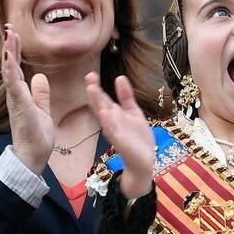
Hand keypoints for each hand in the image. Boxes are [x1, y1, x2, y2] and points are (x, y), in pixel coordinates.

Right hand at [1, 25, 54, 174]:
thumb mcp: (43, 110)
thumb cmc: (36, 138)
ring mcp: (15, 100)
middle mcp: (15, 95)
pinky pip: (14, 84)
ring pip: (10, 71)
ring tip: (8, 35)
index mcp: (20, 95)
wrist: (32, 158)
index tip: (14, 34)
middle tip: (9, 27)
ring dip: (9, 52)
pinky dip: (11, 69)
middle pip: (11, 66)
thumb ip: (40, 94)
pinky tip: (9, 57)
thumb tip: (40, 77)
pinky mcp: (19, 106)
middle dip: (10, 46)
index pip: (17, 68)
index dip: (15, 51)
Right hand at [86, 72, 153, 199]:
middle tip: (89, 78)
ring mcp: (114, 131)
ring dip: (98, 104)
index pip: (103, 98)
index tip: (90, 74)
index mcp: (113, 114)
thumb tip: (119, 77)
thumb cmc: (136, 136)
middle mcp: (111, 122)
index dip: (96, 86)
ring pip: (104, 116)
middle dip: (94, 93)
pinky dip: (108, 123)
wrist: (144, 159)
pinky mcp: (120, 142)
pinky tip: (104, 114)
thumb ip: (126, 96)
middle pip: (100, 105)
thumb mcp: (133, 111)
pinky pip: (113, 131)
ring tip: (92, 90)